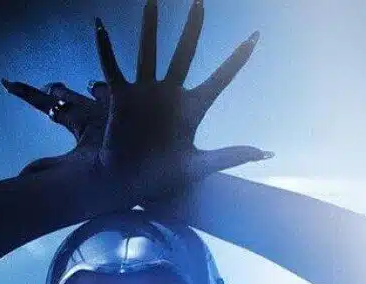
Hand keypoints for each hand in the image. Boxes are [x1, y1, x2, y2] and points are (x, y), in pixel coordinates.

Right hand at [3, 0, 271, 194]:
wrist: (127, 184)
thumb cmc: (163, 177)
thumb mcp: (199, 167)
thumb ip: (230, 155)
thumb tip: (266, 154)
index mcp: (193, 108)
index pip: (221, 78)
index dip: (238, 58)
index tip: (256, 36)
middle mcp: (170, 94)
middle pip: (185, 53)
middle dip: (192, 27)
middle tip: (199, 0)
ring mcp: (145, 92)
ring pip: (149, 52)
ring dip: (150, 27)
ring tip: (152, 0)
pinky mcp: (122, 97)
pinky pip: (112, 67)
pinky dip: (104, 48)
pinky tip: (98, 25)